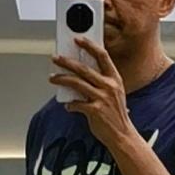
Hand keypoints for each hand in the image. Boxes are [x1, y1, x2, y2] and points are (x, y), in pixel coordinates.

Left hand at [49, 36, 132, 152]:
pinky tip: (67, 105)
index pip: (102, 56)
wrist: (122, 135)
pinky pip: (76, 103)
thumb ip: (100, 82)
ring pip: (77, 82)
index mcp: (115, 79)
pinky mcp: (95, 110)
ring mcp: (102, 98)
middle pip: (84, 68)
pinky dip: (70, 104)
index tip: (78, 39)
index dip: (89, 45)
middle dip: (67, 61)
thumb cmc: (116, 114)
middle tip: (56, 58)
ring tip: (52, 77)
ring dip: (62, 78)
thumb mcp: (113, 93)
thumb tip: (79, 74)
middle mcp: (109, 86)